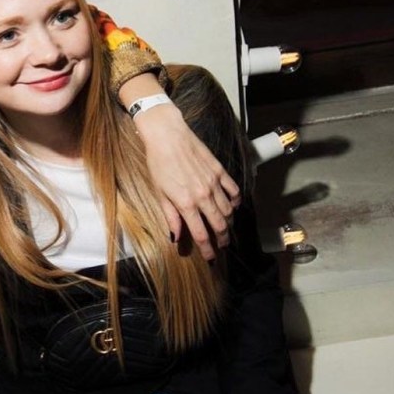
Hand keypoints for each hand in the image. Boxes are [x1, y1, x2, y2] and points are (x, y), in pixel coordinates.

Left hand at [134, 102, 240, 260]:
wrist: (167, 135)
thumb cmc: (158, 163)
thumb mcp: (159, 193)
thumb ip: (171, 216)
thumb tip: (176, 237)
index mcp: (186, 204)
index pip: (202, 234)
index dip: (208, 250)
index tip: (211, 258)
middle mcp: (203, 195)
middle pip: (220, 225)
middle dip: (222, 239)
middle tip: (221, 245)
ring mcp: (214, 183)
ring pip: (229, 211)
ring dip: (228, 223)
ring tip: (225, 228)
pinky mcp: (220, 171)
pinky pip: (234, 191)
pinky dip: (235, 202)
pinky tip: (232, 206)